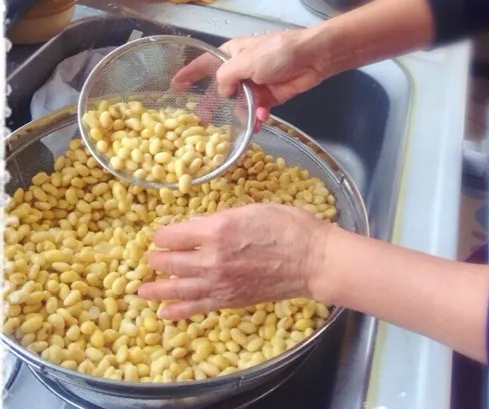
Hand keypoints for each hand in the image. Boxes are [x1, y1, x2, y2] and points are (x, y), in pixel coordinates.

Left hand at [138, 204, 331, 319]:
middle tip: (151, 259)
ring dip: (157, 289)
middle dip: (158, 259)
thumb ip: (220, 218)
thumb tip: (197, 227)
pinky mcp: (230, 300)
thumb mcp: (251, 209)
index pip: (173, 235)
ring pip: (178, 288)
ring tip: (142, 291)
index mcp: (216, 229)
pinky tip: (165, 312)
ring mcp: (219, 282)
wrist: (312, 260)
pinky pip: (197, 307)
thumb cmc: (287, 226)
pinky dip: (179, 311)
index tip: (161, 234)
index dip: (163, 234)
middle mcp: (212, 258)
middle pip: (171, 261)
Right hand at [171, 30, 327, 126]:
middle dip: (214, 106)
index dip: (188, 75)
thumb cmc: (276, 52)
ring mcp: (255, 84)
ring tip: (242, 125)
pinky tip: (260, 120)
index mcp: (230, 54)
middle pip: (221, 90)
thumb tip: (222, 93)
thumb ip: (226, 78)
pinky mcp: (270, 96)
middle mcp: (240, 70)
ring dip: (242, 114)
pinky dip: (259, 116)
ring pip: (240, 104)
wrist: (312, 58)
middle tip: (203, 122)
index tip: (173, 87)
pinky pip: (258, 110)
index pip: (203, 64)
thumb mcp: (245, 62)